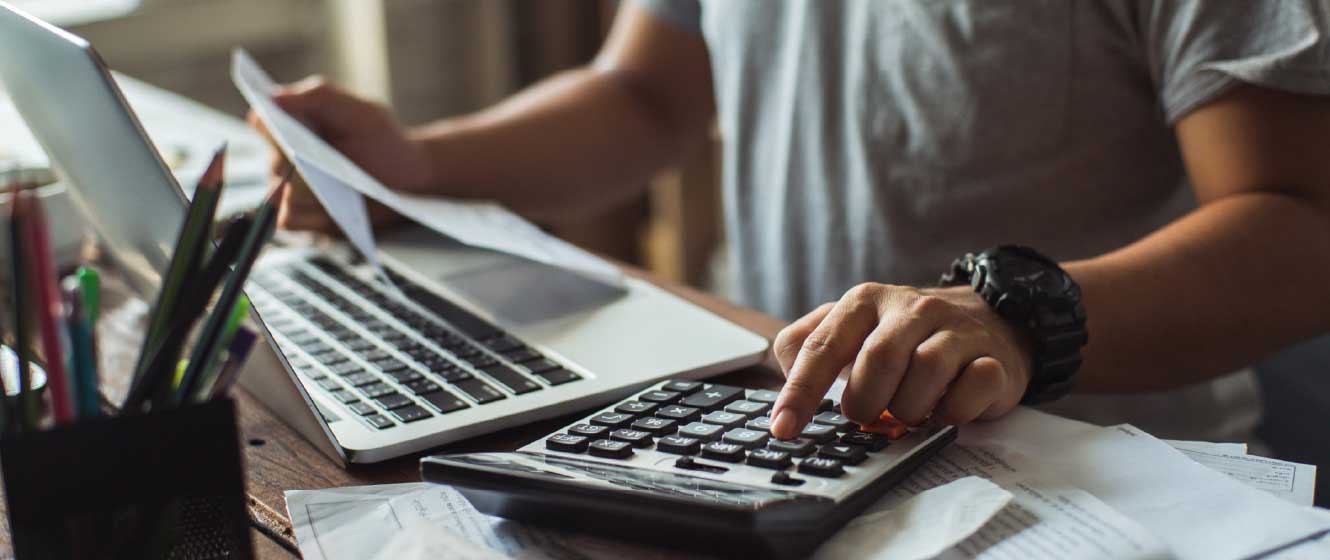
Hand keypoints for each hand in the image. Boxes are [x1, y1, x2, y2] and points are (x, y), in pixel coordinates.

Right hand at [246, 77, 433, 231]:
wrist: (408, 177)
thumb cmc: (382, 139)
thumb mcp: (359, 112)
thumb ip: (319, 96)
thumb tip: (273, 97)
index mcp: (293, 125)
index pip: (261, 121)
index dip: (267, 124)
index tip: (284, 129)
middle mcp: (285, 157)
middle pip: (272, 162)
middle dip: (292, 162)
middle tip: (313, 163)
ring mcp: (292, 189)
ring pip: (277, 194)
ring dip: (301, 191)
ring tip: (328, 187)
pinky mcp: (306, 216)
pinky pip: (289, 219)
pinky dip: (307, 216)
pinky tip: (331, 209)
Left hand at [768, 284, 1034, 439]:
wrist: (988, 321)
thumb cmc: (905, 337)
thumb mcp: (852, 330)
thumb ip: (808, 347)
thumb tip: (784, 380)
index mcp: (865, 301)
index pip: (822, 346)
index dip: (800, 391)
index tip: (784, 428)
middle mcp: (910, 308)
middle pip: (877, 361)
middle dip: (866, 402)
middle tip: (868, 415)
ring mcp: (955, 330)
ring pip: (926, 373)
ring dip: (909, 409)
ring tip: (907, 412)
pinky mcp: (992, 359)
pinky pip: (971, 388)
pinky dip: (953, 412)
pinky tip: (944, 412)